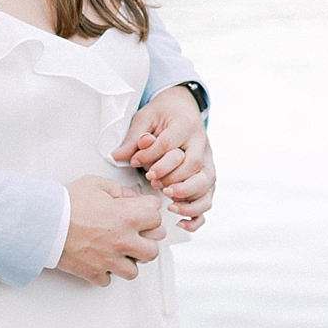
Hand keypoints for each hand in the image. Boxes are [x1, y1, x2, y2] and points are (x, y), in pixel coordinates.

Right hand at [56, 176, 164, 285]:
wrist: (45, 222)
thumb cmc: (67, 203)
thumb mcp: (95, 184)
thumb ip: (118, 189)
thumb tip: (129, 197)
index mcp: (127, 218)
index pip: (157, 220)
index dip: (150, 215)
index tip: (144, 215)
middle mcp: (123, 241)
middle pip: (152, 251)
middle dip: (145, 242)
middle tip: (136, 237)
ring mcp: (110, 260)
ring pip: (133, 271)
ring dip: (127, 262)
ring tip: (117, 252)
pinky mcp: (94, 273)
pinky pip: (108, 280)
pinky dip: (104, 272)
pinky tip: (99, 261)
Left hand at [112, 85, 215, 230]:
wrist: (183, 106)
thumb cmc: (164, 113)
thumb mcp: (146, 117)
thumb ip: (134, 137)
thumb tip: (118, 156)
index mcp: (186, 125)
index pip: (170, 145)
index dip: (151, 156)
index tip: (136, 162)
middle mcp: (201, 144)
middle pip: (193, 165)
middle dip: (171, 178)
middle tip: (152, 181)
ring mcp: (208, 161)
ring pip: (206, 183)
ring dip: (186, 196)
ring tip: (169, 200)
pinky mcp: (207, 175)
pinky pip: (208, 198)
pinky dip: (197, 213)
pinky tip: (182, 221)